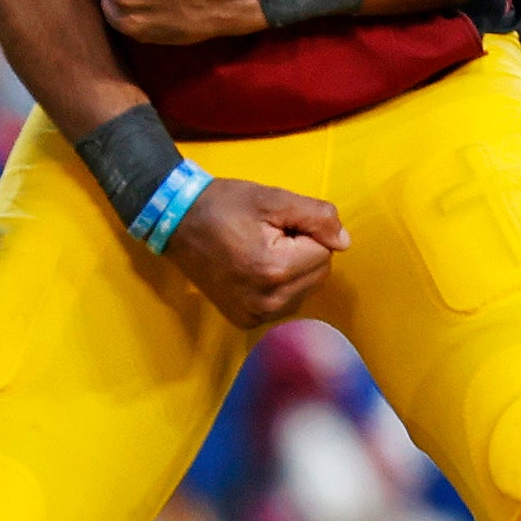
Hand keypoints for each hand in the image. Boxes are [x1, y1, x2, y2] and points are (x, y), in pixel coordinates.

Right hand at [160, 176, 346, 328]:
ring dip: (294, 270)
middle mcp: (268, 302)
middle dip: (303, 252)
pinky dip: (280, 286)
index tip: (276, 224)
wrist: (176, 223)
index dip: (307, 232)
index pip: (325, 252)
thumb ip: (317, 216)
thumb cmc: (224, 206)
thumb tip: (344, 242)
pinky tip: (256, 270)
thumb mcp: (272, 198)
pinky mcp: (246, 321)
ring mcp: (256, 316)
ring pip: (305, 290)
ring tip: (260, 251)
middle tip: (268, 236)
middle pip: (319, 274)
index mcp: (275, 270)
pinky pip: (285, 303)